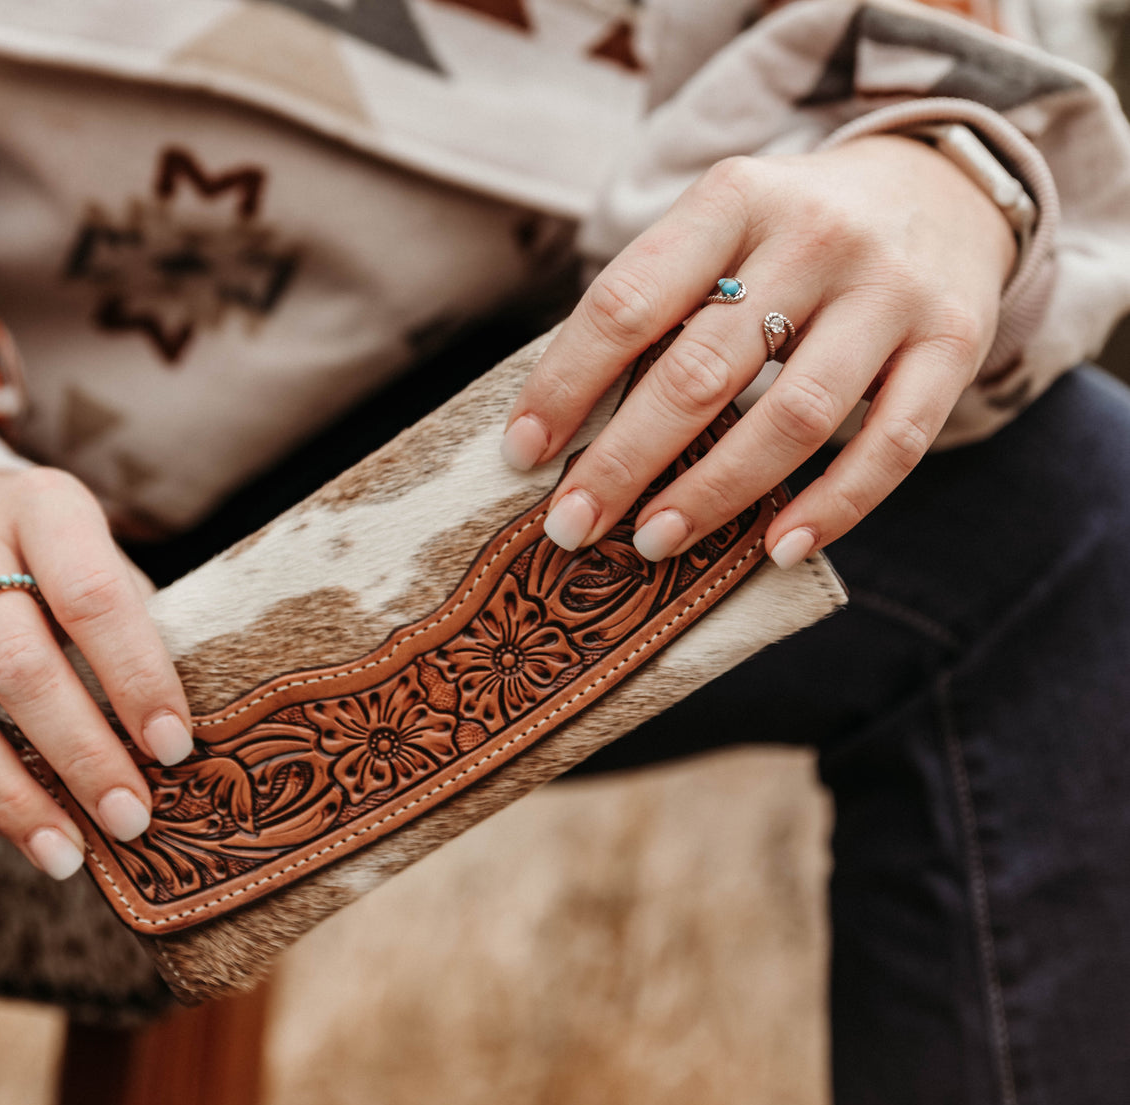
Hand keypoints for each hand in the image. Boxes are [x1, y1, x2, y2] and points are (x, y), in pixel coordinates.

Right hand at [0, 469, 193, 878]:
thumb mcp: (101, 558)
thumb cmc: (49, 557)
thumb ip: (135, 630)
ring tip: (64, 851)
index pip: (93, 599)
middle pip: (18, 667)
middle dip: (80, 757)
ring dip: (8, 799)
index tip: (173, 749)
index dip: (137, 679)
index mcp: (43, 508)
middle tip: (129, 820)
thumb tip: (173, 744)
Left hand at [501, 134, 1017, 566]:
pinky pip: (891, 444)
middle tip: (571, 526)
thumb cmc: (790, 231)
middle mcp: (815, 236)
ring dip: (713, 493)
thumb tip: (562, 420)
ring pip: (794, 416)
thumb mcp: (719, 227)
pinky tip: (774, 546)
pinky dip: (832, 507)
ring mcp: (891, 291)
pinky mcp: (954, 342)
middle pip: (701, 369)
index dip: (566, 384)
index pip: (628, 302)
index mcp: (733, 197)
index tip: (522, 454)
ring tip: (653, 542)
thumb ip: (656, 302)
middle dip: (623, 460)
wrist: (940, 185)